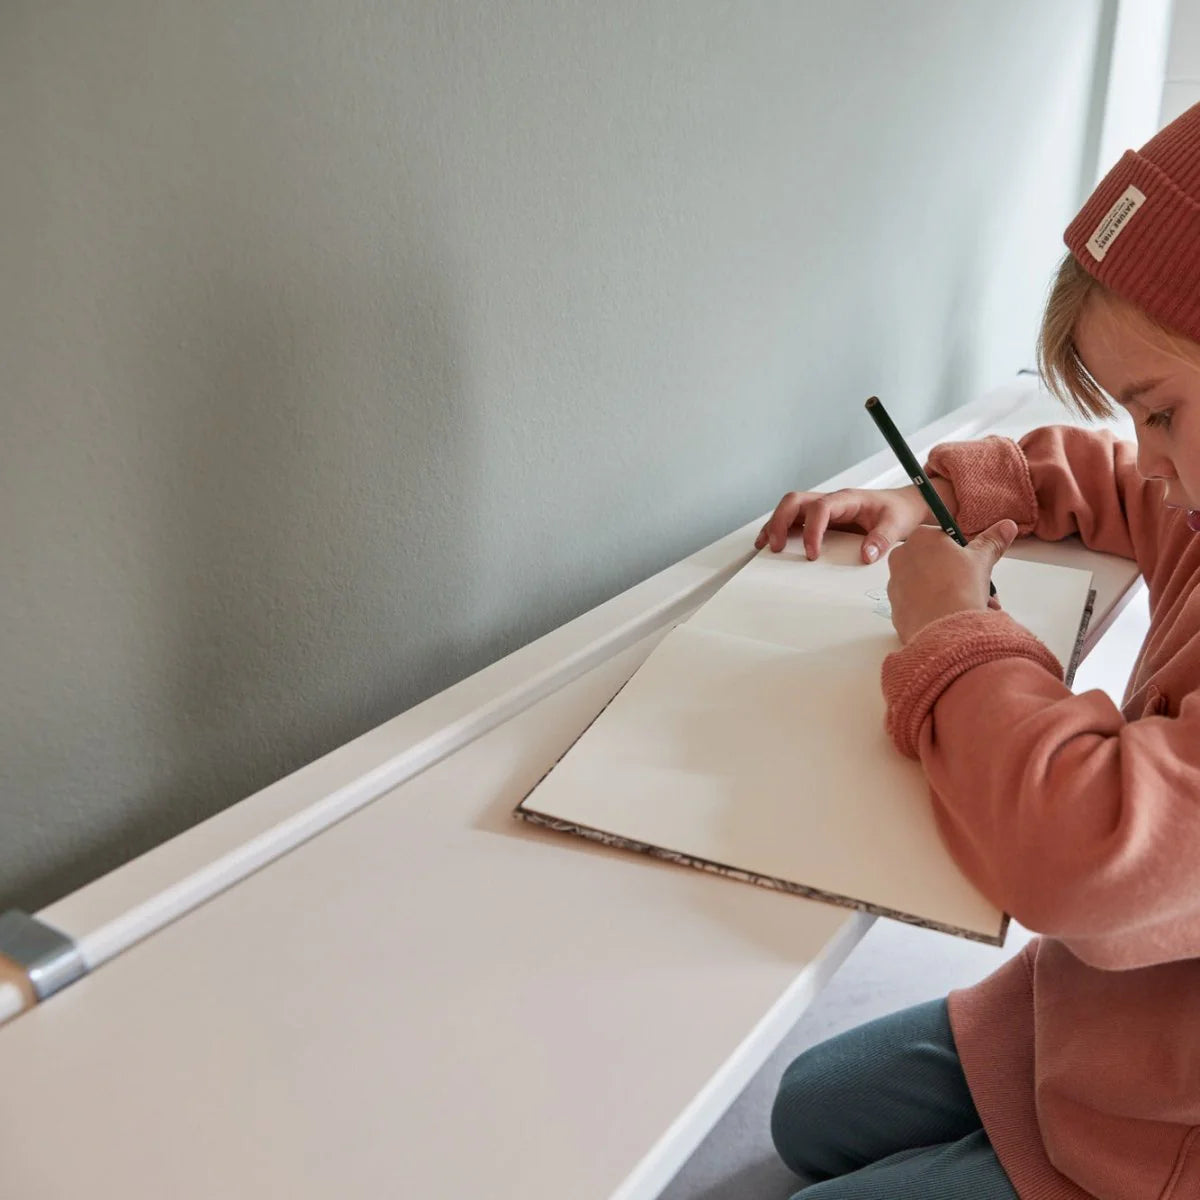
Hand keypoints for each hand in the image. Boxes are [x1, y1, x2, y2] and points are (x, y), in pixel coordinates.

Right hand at [755, 486, 932, 563]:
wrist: (905, 506)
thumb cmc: (899, 511)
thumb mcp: (897, 524)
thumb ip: (883, 539)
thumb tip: (866, 555)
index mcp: (847, 499)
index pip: (820, 508)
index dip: (813, 530)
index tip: (813, 554)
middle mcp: (831, 501)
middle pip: (795, 502)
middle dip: (780, 522)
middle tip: (777, 546)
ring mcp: (824, 510)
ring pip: (790, 509)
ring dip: (775, 525)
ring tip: (765, 545)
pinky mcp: (822, 520)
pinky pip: (795, 520)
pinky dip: (781, 530)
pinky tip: (772, 543)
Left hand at [886, 519, 1016, 644]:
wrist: (944, 628)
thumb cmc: (960, 589)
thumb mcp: (982, 560)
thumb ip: (992, 542)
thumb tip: (1006, 527)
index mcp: (920, 537)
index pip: (943, 539)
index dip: (962, 554)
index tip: (972, 566)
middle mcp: (901, 557)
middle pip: (934, 563)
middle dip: (958, 576)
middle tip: (977, 589)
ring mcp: (895, 583)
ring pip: (928, 585)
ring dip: (950, 594)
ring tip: (972, 607)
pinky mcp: (895, 607)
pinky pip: (918, 605)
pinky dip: (934, 609)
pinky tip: (953, 618)